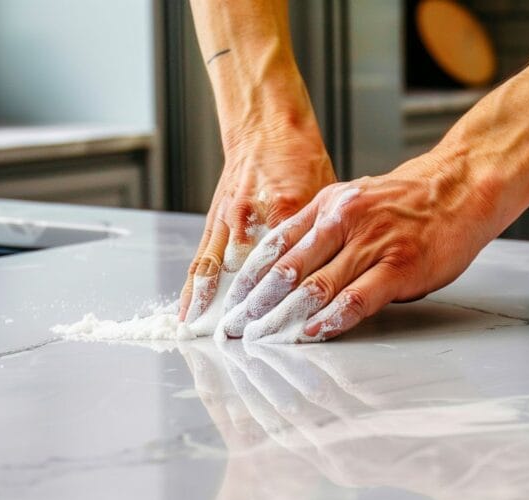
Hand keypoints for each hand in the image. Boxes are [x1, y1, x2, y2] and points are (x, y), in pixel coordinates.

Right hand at [178, 120, 334, 323]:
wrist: (266, 129)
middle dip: (244, 311)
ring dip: (212, 307)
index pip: (287, 265)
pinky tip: (189, 312)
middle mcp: (250, 216)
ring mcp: (228, 220)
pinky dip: (194, 288)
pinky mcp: (214, 221)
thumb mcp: (326, 194)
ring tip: (208, 337)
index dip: (287, 299)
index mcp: (285, 207)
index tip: (288, 327)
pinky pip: (201, 260)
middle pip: (246, 275)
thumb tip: (339, 272)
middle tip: (243, 341)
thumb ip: (325, 235)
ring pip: (217, 271)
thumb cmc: (300, 161)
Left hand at [217, 152, 510, 341]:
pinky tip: (312, 334)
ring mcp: (372, 243)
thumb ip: (325, 230)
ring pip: (316, 285)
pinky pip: (357, 298)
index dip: (249, 278)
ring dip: (285, 317)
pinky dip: (331, 319)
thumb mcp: (356, 200)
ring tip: (263, 337)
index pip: (275, 245)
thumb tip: (293, 270)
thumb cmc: (410, 201)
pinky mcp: (399, 266)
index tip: (231, 303)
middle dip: (256, 304)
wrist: (462, 186)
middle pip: (287, 269)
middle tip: (235, 329)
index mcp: (328, 205)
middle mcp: (343, 221)